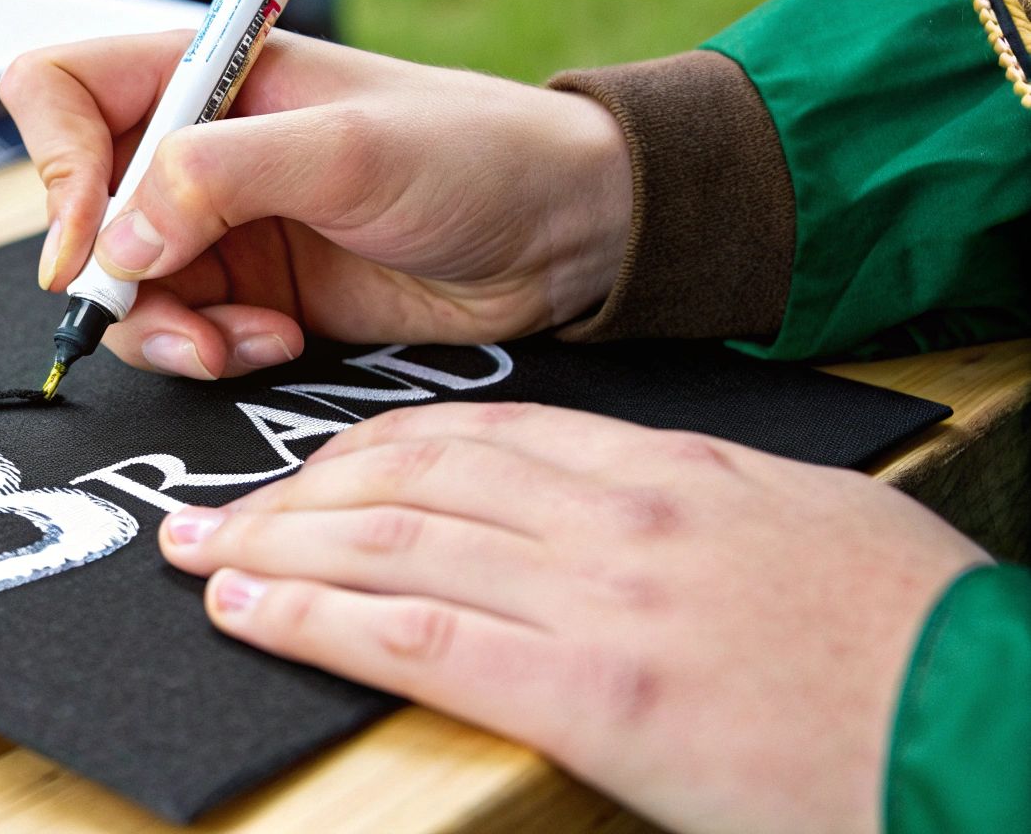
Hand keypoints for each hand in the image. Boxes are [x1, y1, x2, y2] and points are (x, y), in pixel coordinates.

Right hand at [0, 31, 631, 379]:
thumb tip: (115, 240)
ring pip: (124, 287)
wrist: (565, 237)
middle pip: (78, 208)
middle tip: (173, 311)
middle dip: (113, 274)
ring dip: (167, 328)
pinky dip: (211, 351)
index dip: (54, 164)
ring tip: (242, 338)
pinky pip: (182, 332)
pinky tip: (277, 340)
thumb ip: (218, 179)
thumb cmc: (477, 155)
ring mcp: (221, 225)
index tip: (92, 239)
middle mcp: (198, 148)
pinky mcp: (251, 292)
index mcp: (207, 75)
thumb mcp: (346, 150)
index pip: (60, 91)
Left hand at [157, 403, 989, 833]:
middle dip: (294, 488)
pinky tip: (251, 608)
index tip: (306, 470)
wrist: (984, 719)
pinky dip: (314, 614)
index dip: (364, 452)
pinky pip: (417, 634)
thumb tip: (605, 504)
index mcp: (664, 468)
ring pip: (393, 540)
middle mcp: (615, 513)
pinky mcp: (593, 691)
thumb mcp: (795, 525)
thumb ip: (684, 504)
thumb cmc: (908, 635)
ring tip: (202, 553)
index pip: (474, 436)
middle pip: (412, 476)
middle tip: (214, 505)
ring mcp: (598, 596)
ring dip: (275, 542)